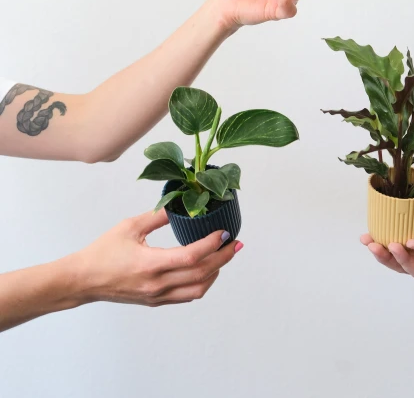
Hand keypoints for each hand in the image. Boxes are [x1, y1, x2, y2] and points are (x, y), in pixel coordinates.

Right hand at [73, 210, 241, 306]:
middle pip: (202, 273)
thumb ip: (157, 216)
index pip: (192, 256)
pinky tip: (207, 270)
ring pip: (198, 289)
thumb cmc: (103, 252)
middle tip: (236, 243)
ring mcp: (158, 295)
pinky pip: (187, 295)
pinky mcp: (156, 300)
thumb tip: (180, 205)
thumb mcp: (130, 226)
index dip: (213, 244)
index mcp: (151, 264)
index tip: (225, 232)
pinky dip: (202, 283)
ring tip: (224, 255)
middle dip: (223, 258)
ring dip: (216, 272)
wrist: (84, 280)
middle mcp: (157, 284)